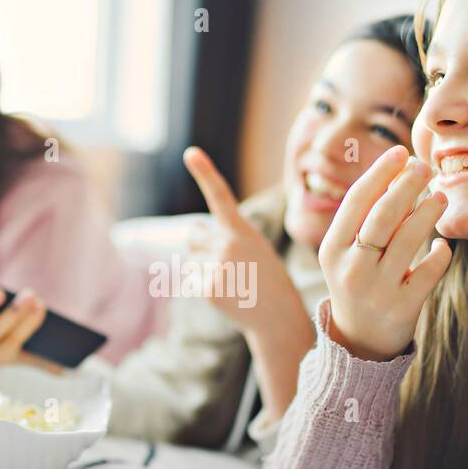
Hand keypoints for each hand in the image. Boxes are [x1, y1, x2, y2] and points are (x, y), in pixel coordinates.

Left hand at [182, 146, 306, 339]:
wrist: (277, 316)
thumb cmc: (266, 278)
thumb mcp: (254, 248)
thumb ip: (226, 236)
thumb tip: (190, 235)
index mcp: (243, 230)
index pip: (220, 196)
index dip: (205, 172)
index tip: (190, 153)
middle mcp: (228, 244)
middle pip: (194, 238)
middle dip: (201, 248)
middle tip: (227, 265)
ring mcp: (217, 266)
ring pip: (191, 261)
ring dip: (203, 269)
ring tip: (231, 282)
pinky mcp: (207, 288)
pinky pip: (190, 281)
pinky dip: (202, 288)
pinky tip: (226, 294)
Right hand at [317, 145, 451, 360]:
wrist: (360, 339)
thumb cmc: (358, 280)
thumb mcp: (346, 252)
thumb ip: (364, 216)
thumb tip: (398, 167)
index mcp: (332, 250)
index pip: (357, 201)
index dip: (381, 172)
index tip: (401, 152)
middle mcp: (351, 269)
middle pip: (382, 216)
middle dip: (406, 185)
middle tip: (425, 166)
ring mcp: (377, 290)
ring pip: (408, 240)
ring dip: (428, 212)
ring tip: (441, 197)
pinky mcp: (403, 308)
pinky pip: (429, 272)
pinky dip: (439, 254)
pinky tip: (441, 246)